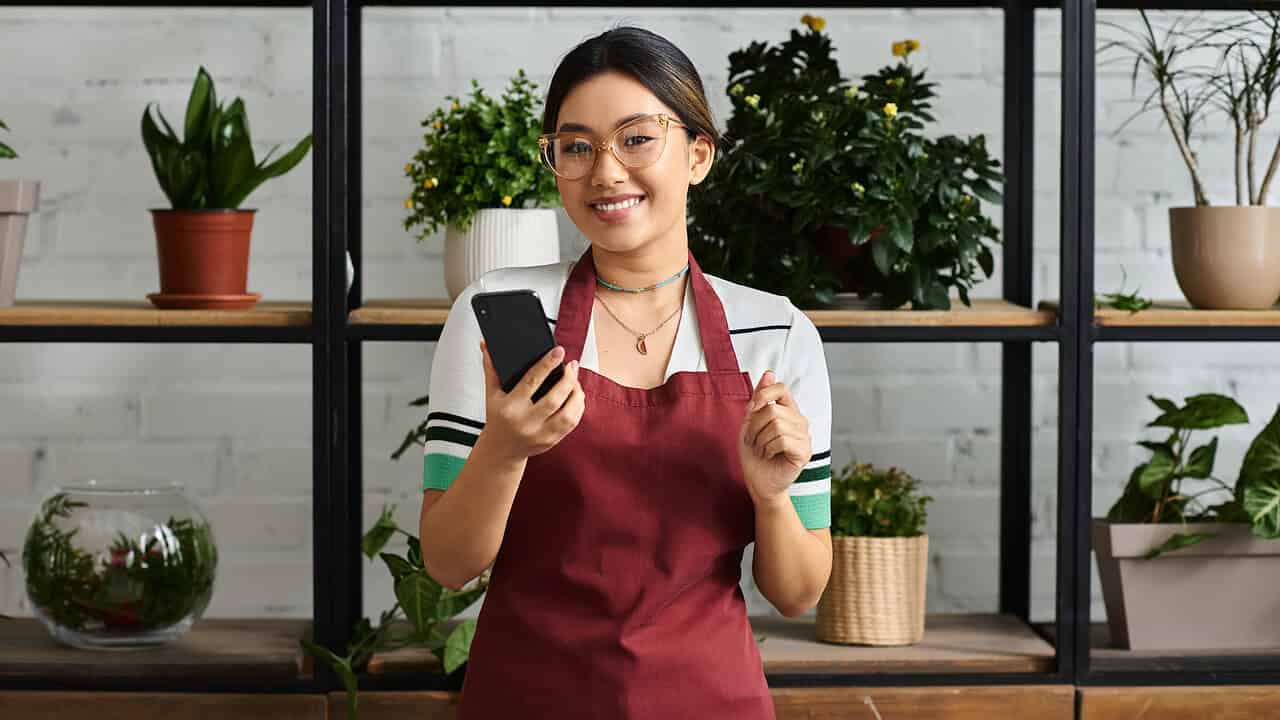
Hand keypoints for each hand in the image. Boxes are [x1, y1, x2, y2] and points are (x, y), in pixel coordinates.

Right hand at [479, 341, 584, 461]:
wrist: (501, 450)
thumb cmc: (498, 419)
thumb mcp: (491, 394)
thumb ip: (491, 368)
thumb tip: (486, 344)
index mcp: (510, 407)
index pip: (531, 381)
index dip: (547, 365)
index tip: (559, 352)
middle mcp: (526, 422)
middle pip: (555, 398)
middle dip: (568, 379)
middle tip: (571, 365)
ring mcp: (540, 434)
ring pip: (568, 413)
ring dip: (577, 394)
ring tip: (575, 380)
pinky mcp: (551, 441)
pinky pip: (572, 424)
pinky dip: (578, 407)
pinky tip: (577, 396)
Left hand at [738, 370, 810, 505]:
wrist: (758, 483)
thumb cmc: (755, 454)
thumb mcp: (750, 422)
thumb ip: (759, 399)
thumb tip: (769, 373)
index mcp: (788, 411)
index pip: (781, 388)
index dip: (763, 395)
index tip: (752, 409)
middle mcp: (800, 421)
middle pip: (773, 410)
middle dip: (755, 427)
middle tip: (753, 441)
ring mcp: (805, 437)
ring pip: (777, 425)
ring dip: (760, 440)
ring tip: (761, 449)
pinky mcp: (805, 452)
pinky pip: (782, 440)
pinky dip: (769, 448)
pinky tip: (770, 455)